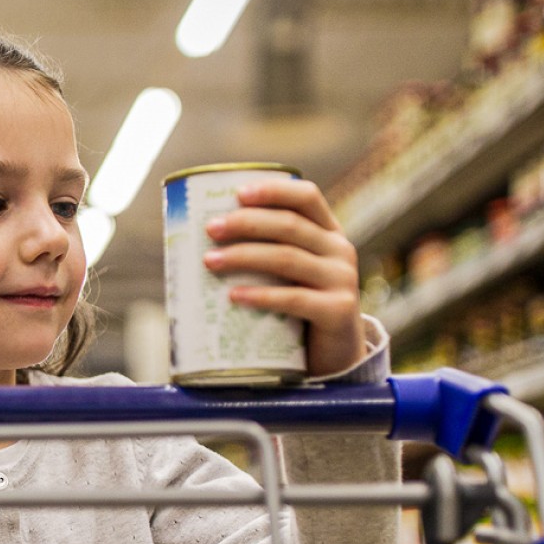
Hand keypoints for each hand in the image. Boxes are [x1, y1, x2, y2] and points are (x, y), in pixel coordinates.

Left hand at [202, 179, 366, 377]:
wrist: (336, 353)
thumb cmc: (300, 307)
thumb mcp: (290, 275)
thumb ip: (265, 254)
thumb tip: (200, 244)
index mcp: (328, 233)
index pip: (306, 197)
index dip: (274, 190)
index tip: (237, 193)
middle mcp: (339, 250)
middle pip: (290, 226)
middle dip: (246, 223)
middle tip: (210, 229)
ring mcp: (342, 280)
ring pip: (287, 259)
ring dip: (244, 256)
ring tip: (210, 261)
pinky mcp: (338, 311)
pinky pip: (294, 299)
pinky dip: (261, 296)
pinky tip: (233, 296)